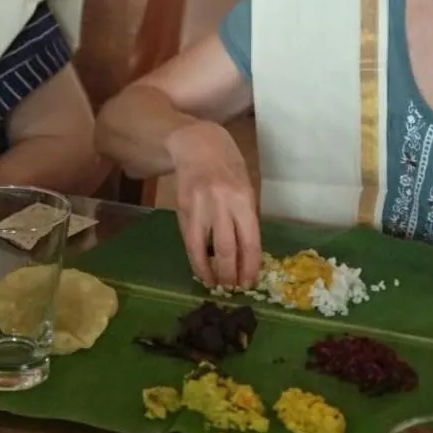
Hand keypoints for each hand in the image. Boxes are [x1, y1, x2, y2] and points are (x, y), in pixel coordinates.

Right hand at [166, 121, 260, 289]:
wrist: (196, 144)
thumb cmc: (227, 163)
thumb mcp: (246, 186)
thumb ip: (246, 215)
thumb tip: (248, 249)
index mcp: (243, 199)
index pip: (250, 241)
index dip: (250, 266)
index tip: (250, 282)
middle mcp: (221, 204)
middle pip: (227, 249)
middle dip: (231, 274)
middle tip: (234, 288)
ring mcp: (198, 208)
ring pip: (204, 249)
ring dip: (210, 272)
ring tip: (215, 284)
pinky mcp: (182, 209)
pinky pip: (190, 240)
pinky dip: (196, 257)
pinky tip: (201, 268)